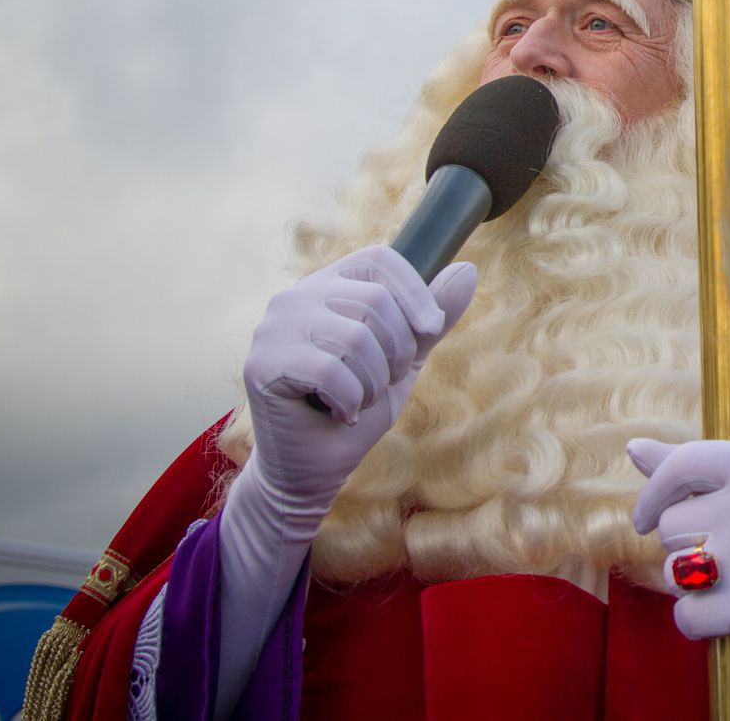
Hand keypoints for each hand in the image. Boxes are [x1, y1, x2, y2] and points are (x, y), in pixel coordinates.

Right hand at [242, 245, 476, 516]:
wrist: (313, 469)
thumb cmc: (359, 408)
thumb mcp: (405, 359)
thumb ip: (432, 316)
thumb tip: (468, 270)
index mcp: (328, 285)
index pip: (379, 260)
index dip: (415, 292)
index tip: (431, 330)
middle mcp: (295, 297)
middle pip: (374, 301)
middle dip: (396, 352)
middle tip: (379, 384)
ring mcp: (273, 328)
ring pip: (355, 337)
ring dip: (373, 381)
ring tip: (358, 400)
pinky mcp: (261, 364)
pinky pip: (330, 371)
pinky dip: (350, 401)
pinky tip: (341, 415)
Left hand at [629, 439, 729, 719]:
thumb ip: (691, 471)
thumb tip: (634, 447)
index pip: (684, 463)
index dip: (654, 493)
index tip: (647, 518)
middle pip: (670, 524)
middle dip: (684, 548)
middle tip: (729, 560)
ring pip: (673, 570)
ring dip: (689, 587)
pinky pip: (686, 614)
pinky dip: (698, 623)